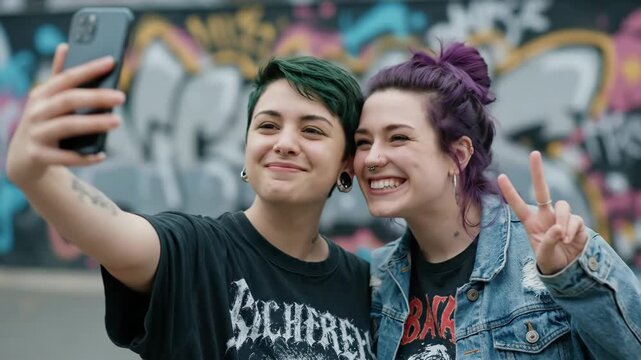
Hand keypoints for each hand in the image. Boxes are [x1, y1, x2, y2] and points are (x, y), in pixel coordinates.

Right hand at [6, 43, 124, 185]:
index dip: (89, 69)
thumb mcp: (47, 100)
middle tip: (121, 97)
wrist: (24, 159)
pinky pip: (65, 157)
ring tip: (117, 121)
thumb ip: (59, 76)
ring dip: (94, 123)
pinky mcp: (39, 156)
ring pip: (67, 126)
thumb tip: (65, 45)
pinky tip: (102, 154)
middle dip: (96, 97)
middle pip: (69, 100)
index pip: (67, 77)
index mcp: (41, 94)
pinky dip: (85, 157)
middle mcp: (36, 112)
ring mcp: (36, 134)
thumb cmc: (44, 123)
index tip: (111, 61)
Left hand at [497, 151, 587, 274]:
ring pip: (563, 206)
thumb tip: (558, 228)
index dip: (510, 192)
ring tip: (562, 239)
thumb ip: (548, 242)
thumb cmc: (550, 260)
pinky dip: (572, 231)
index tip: (500, 176)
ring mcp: (561, 217)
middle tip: (534, 153)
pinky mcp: (577, 222)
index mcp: (531, 223)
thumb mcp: (544, 255)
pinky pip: (575, 220)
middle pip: (542, 191)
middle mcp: (545, 216)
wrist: (568, 270)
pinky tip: (570, 241)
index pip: (518, 205)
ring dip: (562, 221)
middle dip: (538, 172)